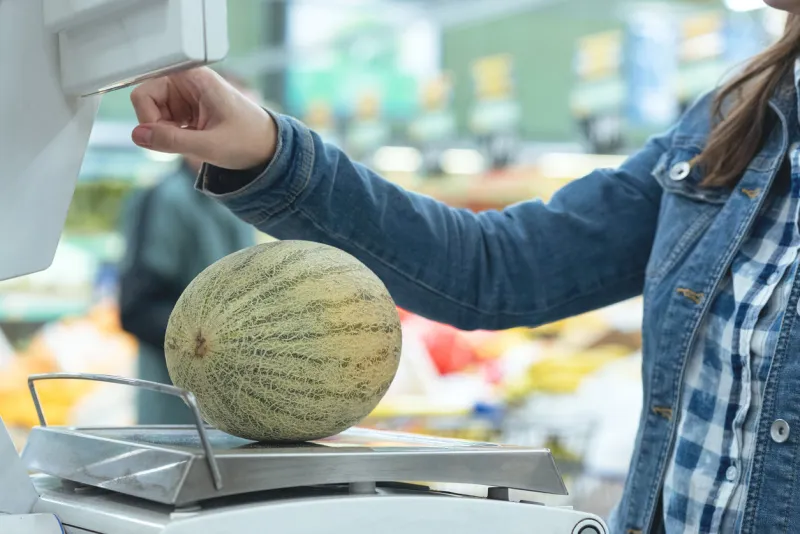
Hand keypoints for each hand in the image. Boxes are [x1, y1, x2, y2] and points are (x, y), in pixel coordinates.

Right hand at [130, 68, 276, 169]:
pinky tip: (194, 140)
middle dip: (158, 127)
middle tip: (183, 141)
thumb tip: (137, 136)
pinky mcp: (188, 109)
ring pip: (154, 114)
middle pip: (146, 102)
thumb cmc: (249, 140)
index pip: (145, 91)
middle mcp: (186, 82)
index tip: (165, 135)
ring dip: (167, 133)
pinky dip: (173, 135)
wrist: (270, 147)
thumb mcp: (210, 145)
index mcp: (192, 78)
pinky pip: (165, 122)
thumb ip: (171, 141)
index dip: (149, 117)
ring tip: (194, 141)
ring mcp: (186, 96)